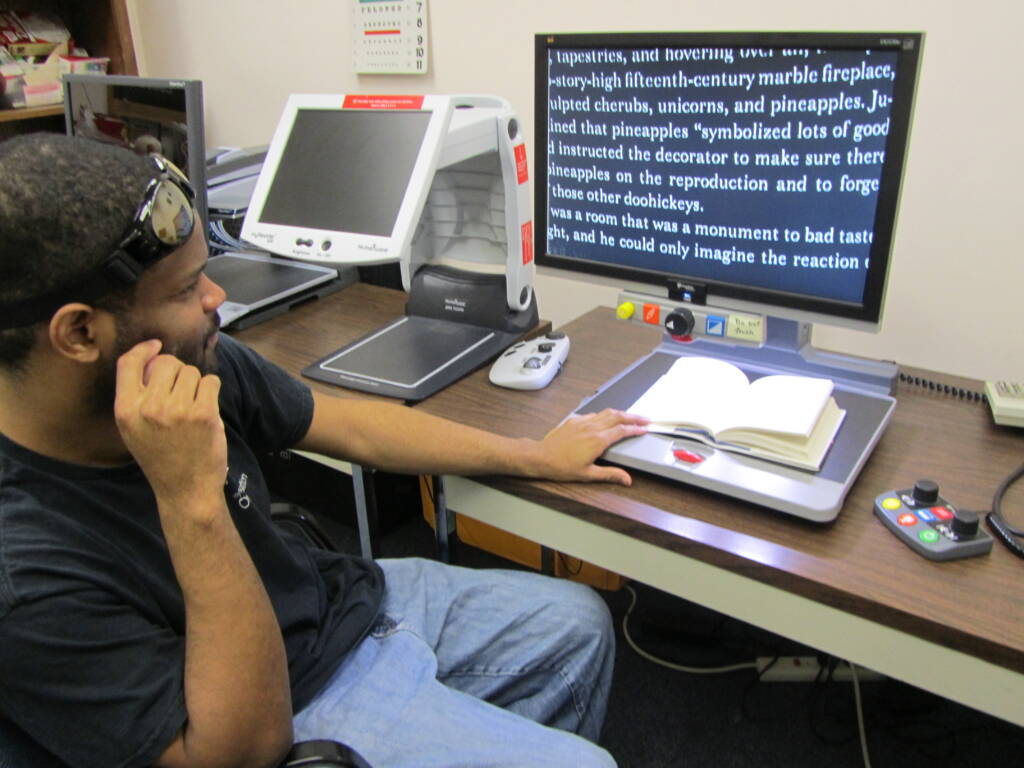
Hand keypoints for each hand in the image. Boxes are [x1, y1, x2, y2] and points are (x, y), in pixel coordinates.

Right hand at [114, 339, 226, 507]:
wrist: (186, 489)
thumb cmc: (161, 456)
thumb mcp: (133, 429)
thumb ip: (137, 395)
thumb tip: (152, 357)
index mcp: (126, 410)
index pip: (128, 363)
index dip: (143, 349)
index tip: (155, 346)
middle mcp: (149, 408)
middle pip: (166, 362)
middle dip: (177, 371)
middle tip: (180, 393)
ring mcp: (178, 410)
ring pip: (191, 371)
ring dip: (195, 384)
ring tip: (191, 407)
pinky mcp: (204, 414)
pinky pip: (211, 381)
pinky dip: (211, 391)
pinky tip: (206, 410)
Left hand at [535, 408, 648, 485]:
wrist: (541, 457)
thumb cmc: (562, 466)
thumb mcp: (588, 474)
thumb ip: (610, 474)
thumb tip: (626, 479)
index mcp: (598, 440)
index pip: (622, 431)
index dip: (636, 429)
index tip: (645, 429)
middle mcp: (592, 428)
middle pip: (618, 416)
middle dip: (633, 417)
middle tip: (644, 419)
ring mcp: (582, 422)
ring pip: (606, 412)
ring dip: (620, 413)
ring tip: (629, 416)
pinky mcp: (574, 420)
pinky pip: (593, 414)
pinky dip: (604, 414)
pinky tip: (605, 418)